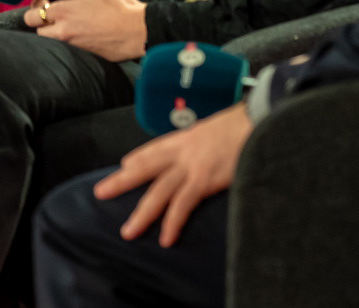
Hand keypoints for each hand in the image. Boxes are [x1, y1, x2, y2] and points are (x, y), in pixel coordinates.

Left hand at [22, 0, 147, 61]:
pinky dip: (67, 41)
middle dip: (40, 21)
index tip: (47, 2)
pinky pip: (65, 48)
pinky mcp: (82, 55)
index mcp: (63, 11)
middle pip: (36, 29)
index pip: (33, 13)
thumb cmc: (121, 6)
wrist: (138, 32)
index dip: (38, 6)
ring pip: (49, 41)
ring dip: (53, 32)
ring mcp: (71, 45)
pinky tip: (80, 32)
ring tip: (67, 23)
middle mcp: (63, 31)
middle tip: (52, 14)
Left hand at [94, 102, 252, 245]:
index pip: (154, 148)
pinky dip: (172, 222)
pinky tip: (165, 238)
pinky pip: (182, 204)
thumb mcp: (218, 129)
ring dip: (142, 213)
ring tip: (128, 232)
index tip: (124, 166)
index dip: (137, 158)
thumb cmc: (244, 125)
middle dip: (122, 181)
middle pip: (145, 167)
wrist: (258, 120)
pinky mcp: (204, 179)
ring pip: (158, 191)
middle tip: (100, 193)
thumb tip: (209, 150)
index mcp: (185, 137)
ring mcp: (191, 165)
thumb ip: (207, 142)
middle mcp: (182, 150)